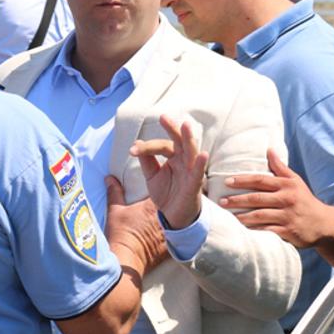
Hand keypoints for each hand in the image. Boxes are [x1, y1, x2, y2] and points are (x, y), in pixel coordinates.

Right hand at [102, 176, 167, 275]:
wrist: (126, 260)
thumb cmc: (120, 234)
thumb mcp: (115, 211)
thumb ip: (114, 192)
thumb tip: (110, 178)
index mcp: (152, 207)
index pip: (163, 193)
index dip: (162, 191)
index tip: (160, 190)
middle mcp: (163, 219)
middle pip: (171, 208)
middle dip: (168, 207)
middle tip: (162, 207)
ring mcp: (167, 235)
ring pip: (174, 225)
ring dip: (170, 223)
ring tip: (163, 224)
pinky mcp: (168, 249)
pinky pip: (173, 241)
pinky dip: (170, 239)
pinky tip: (164, 239)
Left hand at [129, 114, 207, 229]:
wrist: (173, 216)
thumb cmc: (166, 193)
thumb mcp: (152, 176)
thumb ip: (146, 161)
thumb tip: (137, 142)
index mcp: (173, 157)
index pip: (161, 146)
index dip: (146, 147)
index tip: (131, 151)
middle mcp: (183, 160)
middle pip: (178, 141)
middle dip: (172, 129)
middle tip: (163, 117)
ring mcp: (190, 171)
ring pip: (191, 152)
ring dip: (189, 139)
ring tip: (186, 125)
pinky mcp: (195, 184)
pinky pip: (199, 173)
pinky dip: (200, 163)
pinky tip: (202, 154)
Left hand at [224, 148, 329, 248]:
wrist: (324, 224)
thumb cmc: (304, 200)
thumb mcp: (295, 181)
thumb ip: (280, 167)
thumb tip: (269, 149)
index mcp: (286, 185)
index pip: (261, 180)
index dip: (243, 180)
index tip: (227, 181)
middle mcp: (287, 199)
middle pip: (257, 198)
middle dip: (237, 199)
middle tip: (221, 201)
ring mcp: (288, 216)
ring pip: (260, 215)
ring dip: (243, 216)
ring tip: (228, 216)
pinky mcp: (289, 232)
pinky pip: (268, 231)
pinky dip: (255, 231)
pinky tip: (242, 230)